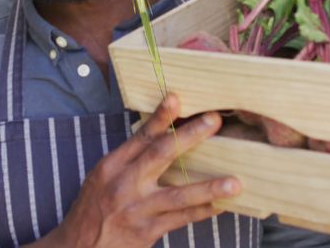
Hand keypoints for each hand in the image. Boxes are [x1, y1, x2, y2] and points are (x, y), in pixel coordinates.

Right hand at [36, 94, 241, 247]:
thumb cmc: (93, 209)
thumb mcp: (102, 178)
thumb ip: (130, 160)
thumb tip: (164, 138)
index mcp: (112, 166)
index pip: (141, 136)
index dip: (160, 117)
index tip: (177, 98)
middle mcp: (124, 184)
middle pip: (162, 154)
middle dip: (191, 136)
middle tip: (214, 120)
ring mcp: (136, 209)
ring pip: (179, 195)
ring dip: (209, 188)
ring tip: (235, 183)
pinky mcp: (146, 231)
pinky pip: (181, 219)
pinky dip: (203, 212)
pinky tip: (222, 206)